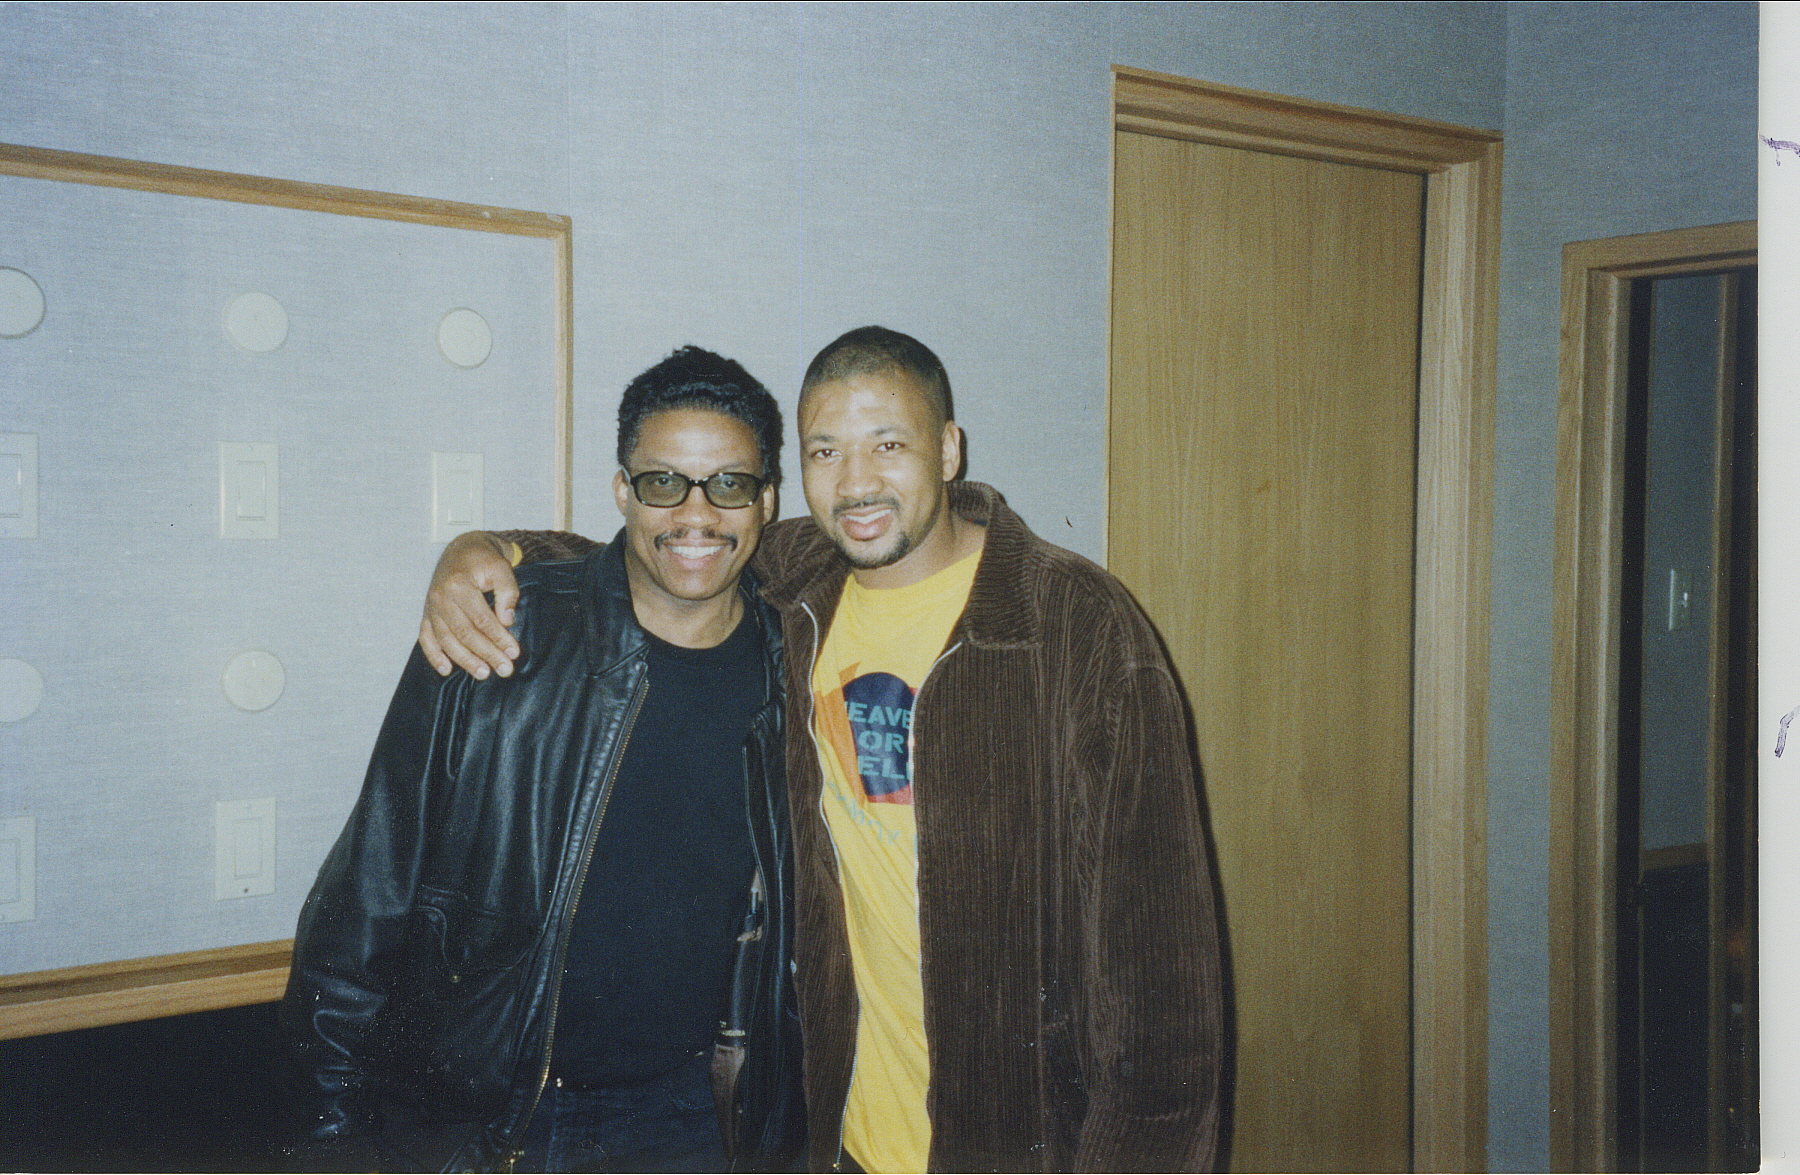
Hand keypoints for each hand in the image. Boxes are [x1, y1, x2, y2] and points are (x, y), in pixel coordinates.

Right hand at [419, 532, 520, 678]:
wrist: (462, 549)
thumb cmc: (484, 560)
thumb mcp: (502, 569)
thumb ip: (508, 594)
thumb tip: (507, 622)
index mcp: (459, 584)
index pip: (482, 619)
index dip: (499, 638)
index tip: (514, 652)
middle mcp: (440, 597)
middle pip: (464, 633)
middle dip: (486, 654)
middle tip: (505, 669)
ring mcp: (431, 607)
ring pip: (446, 639)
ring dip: (464, 660)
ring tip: (483, 673)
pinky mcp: (427, 613)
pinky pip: (426, 638)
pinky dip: (434, 655)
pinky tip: (446, 669)